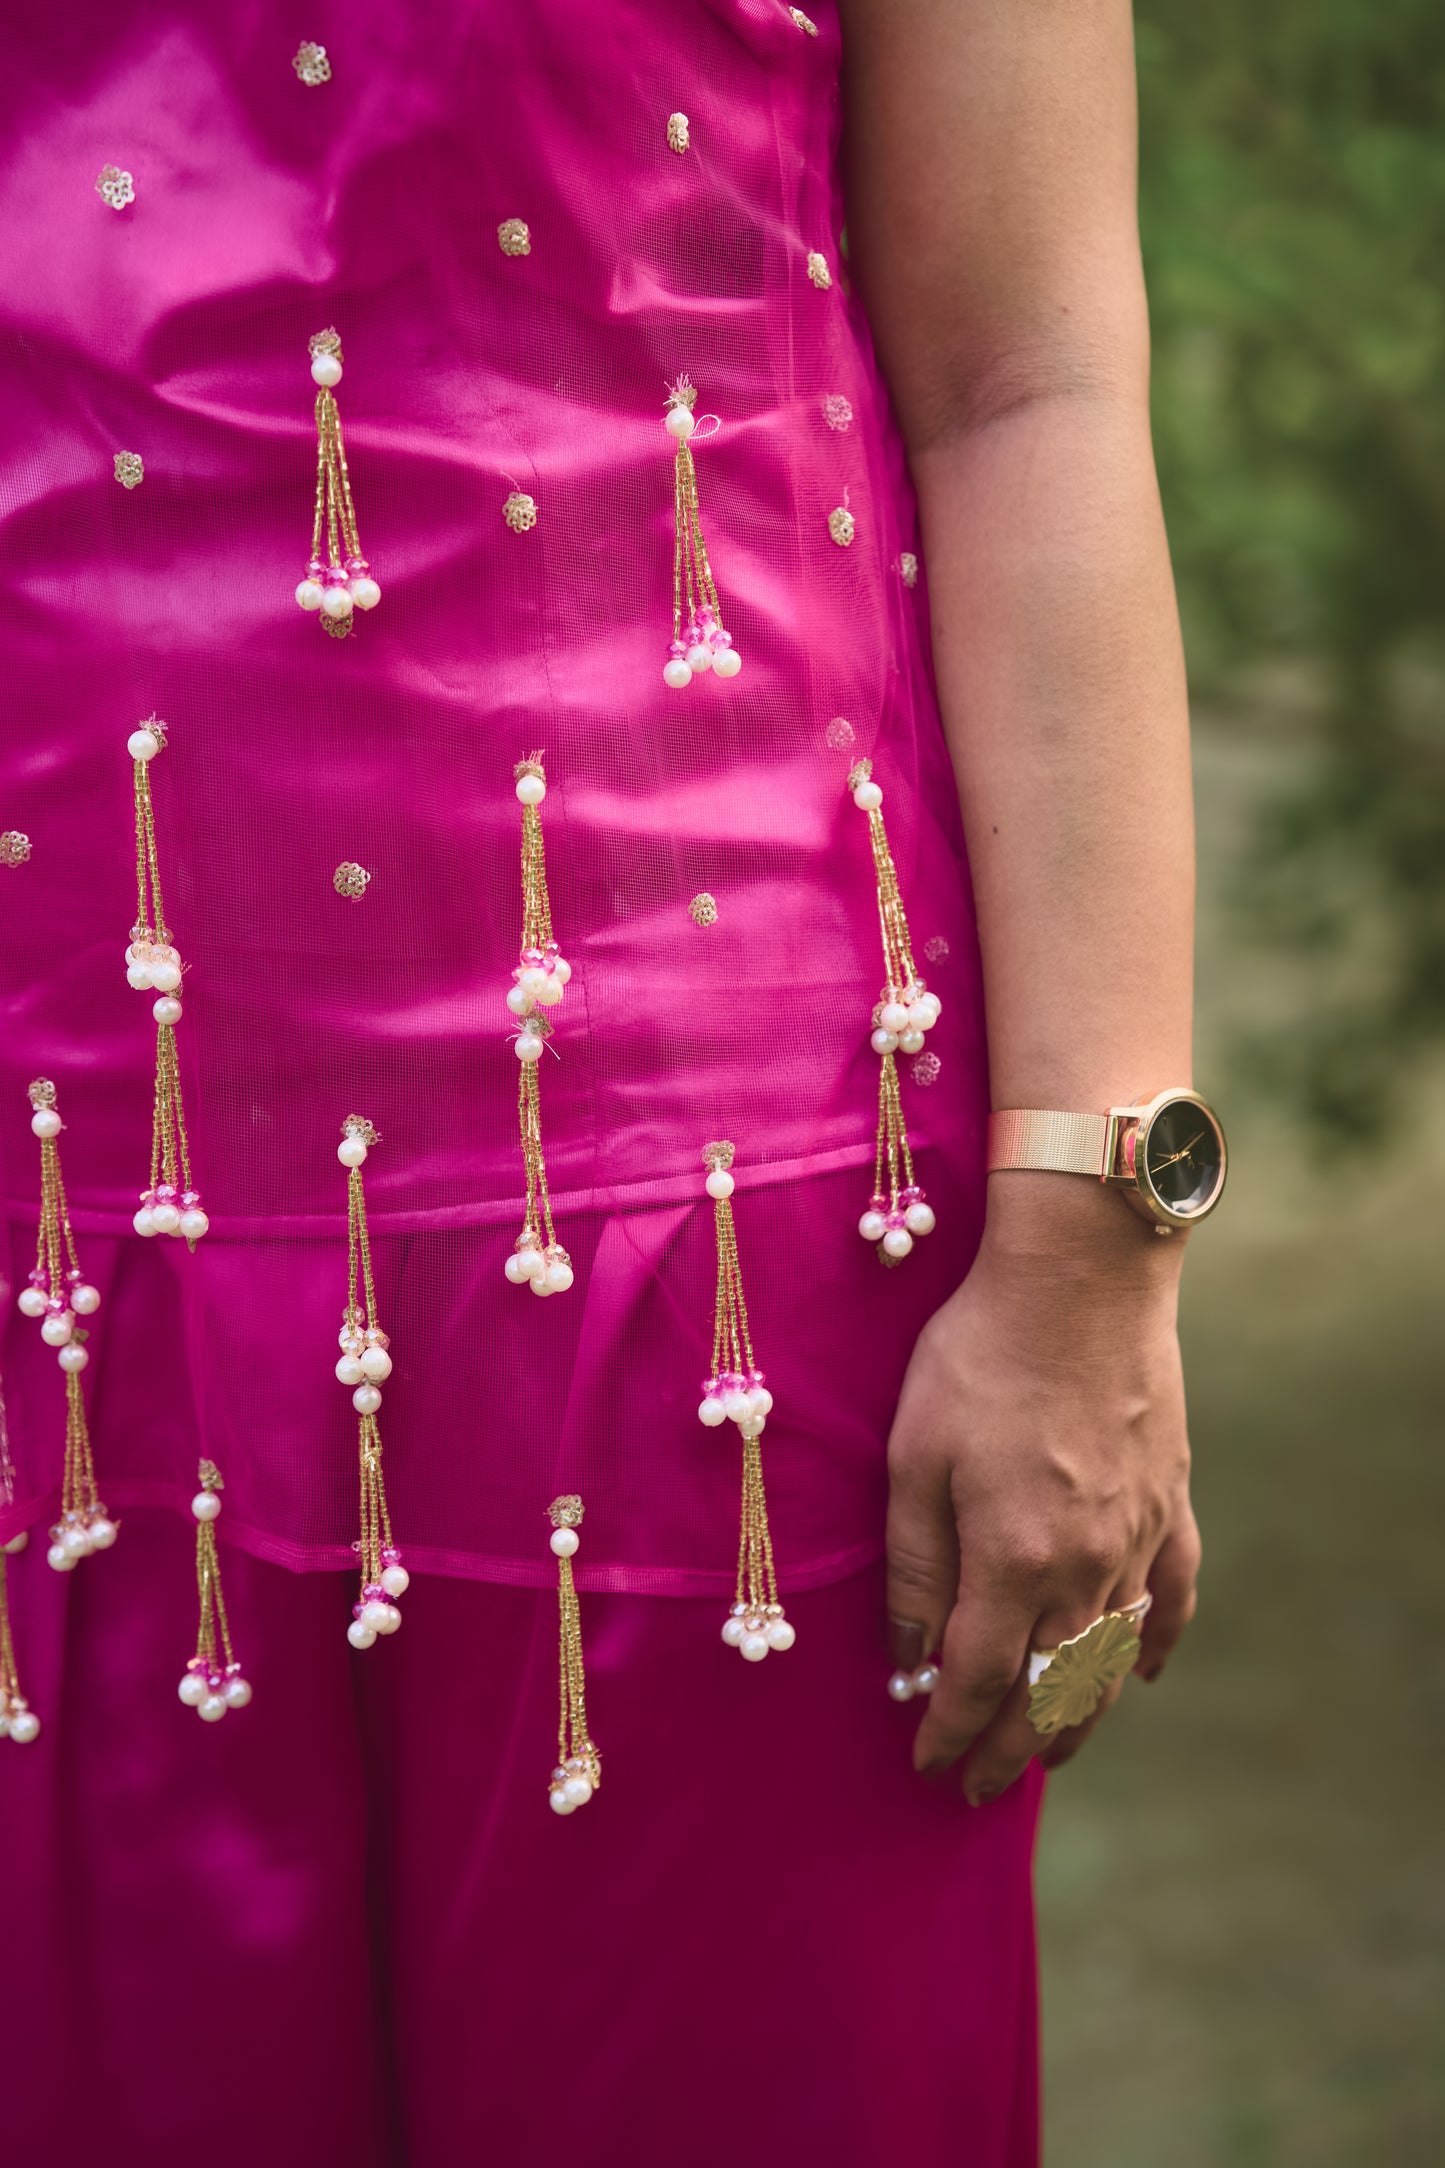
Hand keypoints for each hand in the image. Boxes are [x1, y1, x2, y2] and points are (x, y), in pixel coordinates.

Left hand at [885, 1172, 1200, 1801]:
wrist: (1083, 1276)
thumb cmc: (978, 1355)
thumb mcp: (914, 1456)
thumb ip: (914, 1566)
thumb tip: (907, 1657)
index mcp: (1013, 1561)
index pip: (977, 1680)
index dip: (949, 1732)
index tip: (926, 1766)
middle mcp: (1087, 1568)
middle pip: (1051, 1688)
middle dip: (1011, 1747)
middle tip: (980, 1787)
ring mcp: (1140, 1538)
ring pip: (1114, 1658)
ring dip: (1080, 1714)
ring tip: (1049, 1750)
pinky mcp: (1173, 1501)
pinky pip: (1174, 1595)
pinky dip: (1158, 1643)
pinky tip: (1144, 1672)